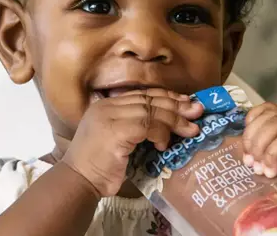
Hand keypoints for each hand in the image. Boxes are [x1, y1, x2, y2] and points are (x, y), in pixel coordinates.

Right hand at [62, 88, 203, 196]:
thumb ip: (134, 128)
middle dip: (176, 105)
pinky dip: (160, 132)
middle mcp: (107, 107)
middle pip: (148, 100)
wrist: (79, 181)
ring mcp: (110, 117)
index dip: (166, 97)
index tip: (185, 102)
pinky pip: (147, 125)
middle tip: (197, 110)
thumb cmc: (98, 166)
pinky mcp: (116, 131)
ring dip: (174, 120)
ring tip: (192, 128)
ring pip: (150, 111)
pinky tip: (165, 144)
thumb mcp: (117, 141)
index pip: (141, 95)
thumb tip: (164, 127)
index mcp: (106, 105)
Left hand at [242, 102, 276, 215]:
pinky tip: (272, 172)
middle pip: (268, 116)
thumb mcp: (270, 167)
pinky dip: (273, 155)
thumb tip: (234, 149)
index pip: (265, 110)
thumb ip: (258, 153)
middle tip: (250, 163)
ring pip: (276, 125)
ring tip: (261, 170)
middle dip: (252, 139)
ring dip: (261, 148)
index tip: (245, 151)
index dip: (250, 125)